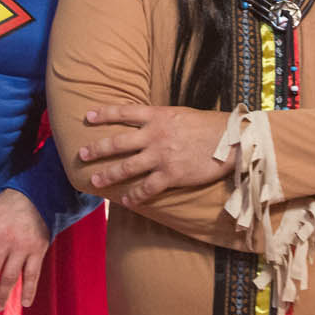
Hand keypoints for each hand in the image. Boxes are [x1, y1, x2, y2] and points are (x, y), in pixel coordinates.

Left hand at [78, 105, 233, 203]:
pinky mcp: (172, 175)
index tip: (87, 117)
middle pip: (117, 142)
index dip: (103, 114)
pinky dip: (135, 196)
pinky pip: (147, 188)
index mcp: (158, 115)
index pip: (124, 112)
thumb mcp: (182, 114)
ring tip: (94, 181)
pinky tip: (127, 202)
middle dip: (96, 149)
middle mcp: (155, 135)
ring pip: (126, 167)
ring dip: (108, 175)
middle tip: (81, 154)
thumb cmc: (211, 125)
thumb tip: (149, 123)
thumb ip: (163, 119)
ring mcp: (161, 156)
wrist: (232, 140)